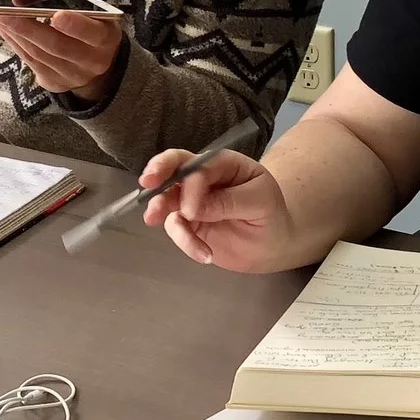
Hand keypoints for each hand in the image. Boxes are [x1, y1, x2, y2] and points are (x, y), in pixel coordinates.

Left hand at [0, 0, 125, 101]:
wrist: (95, 61)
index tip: (57, 15)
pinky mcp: (54, 83)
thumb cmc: (86, 23)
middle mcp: (92, 61)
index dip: (75, 25)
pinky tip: (2, 27)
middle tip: (3, 12)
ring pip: (38, 54)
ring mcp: (72, 76)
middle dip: (28, 28)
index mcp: (105, 37)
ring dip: (14, 33)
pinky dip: (13, 41)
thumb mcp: (79, 4)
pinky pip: (29, 62)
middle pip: (57, 45)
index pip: (91, 33)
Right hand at [138, 148, 290, 270]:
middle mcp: (203, 178)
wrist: (272, 243)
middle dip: (157, 172)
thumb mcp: (259, 202)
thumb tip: (192, 209)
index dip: (190, 184)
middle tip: (146, 184)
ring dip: (161, 211)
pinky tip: (205, 255)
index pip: (199, 165)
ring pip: (167, 199)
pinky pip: (176, 229)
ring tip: (157, 222)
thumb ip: (227, 202)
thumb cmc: (271, 214)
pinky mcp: (188, 223)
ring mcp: (192, 200)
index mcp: (223, 164)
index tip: (190, 209)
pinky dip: (185, 243)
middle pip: (174, 167)